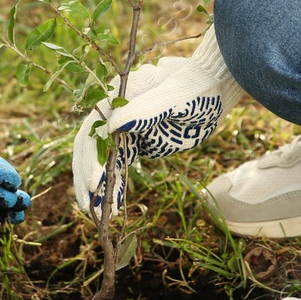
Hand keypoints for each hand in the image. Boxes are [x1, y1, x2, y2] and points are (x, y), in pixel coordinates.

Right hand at [72, 26, 246, 212]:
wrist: (214, 88)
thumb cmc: (195, 86)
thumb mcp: (173, 97)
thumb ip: (144, 110)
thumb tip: (111, 126)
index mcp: (117, 96)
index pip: (94, 129)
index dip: (90, 157)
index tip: (93, 183)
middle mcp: (115, 112)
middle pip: (91, 147)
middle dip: (87, 176)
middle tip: (87, 205)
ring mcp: (125, 128)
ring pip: (102, 159)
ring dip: (99, 184)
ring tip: (99, 213)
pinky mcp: (137, 141)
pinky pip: (118, 164)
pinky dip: (114, 183)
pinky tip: (114, 204)